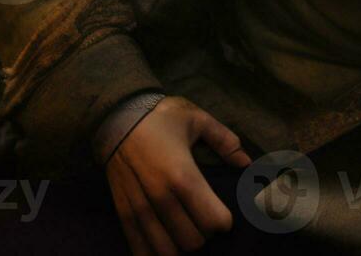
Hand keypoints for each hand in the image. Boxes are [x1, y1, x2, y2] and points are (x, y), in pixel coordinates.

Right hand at [104, 96, 252, 255]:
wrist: (114, 120)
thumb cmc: (160, 118)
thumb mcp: (198, 119)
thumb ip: (226, 141)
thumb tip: (246, 162)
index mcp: (183, 175)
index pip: (213, 221)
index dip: (224, 222)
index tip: (224, 214)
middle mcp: (161, 197)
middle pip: (193, 241)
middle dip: (205, 235)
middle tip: (204, 220)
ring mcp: (139, 209)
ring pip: (167, 251)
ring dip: (181, 244)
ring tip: (185, 228)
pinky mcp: (123, 214)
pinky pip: (139, 249)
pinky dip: (155, 252)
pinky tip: (166, 242)